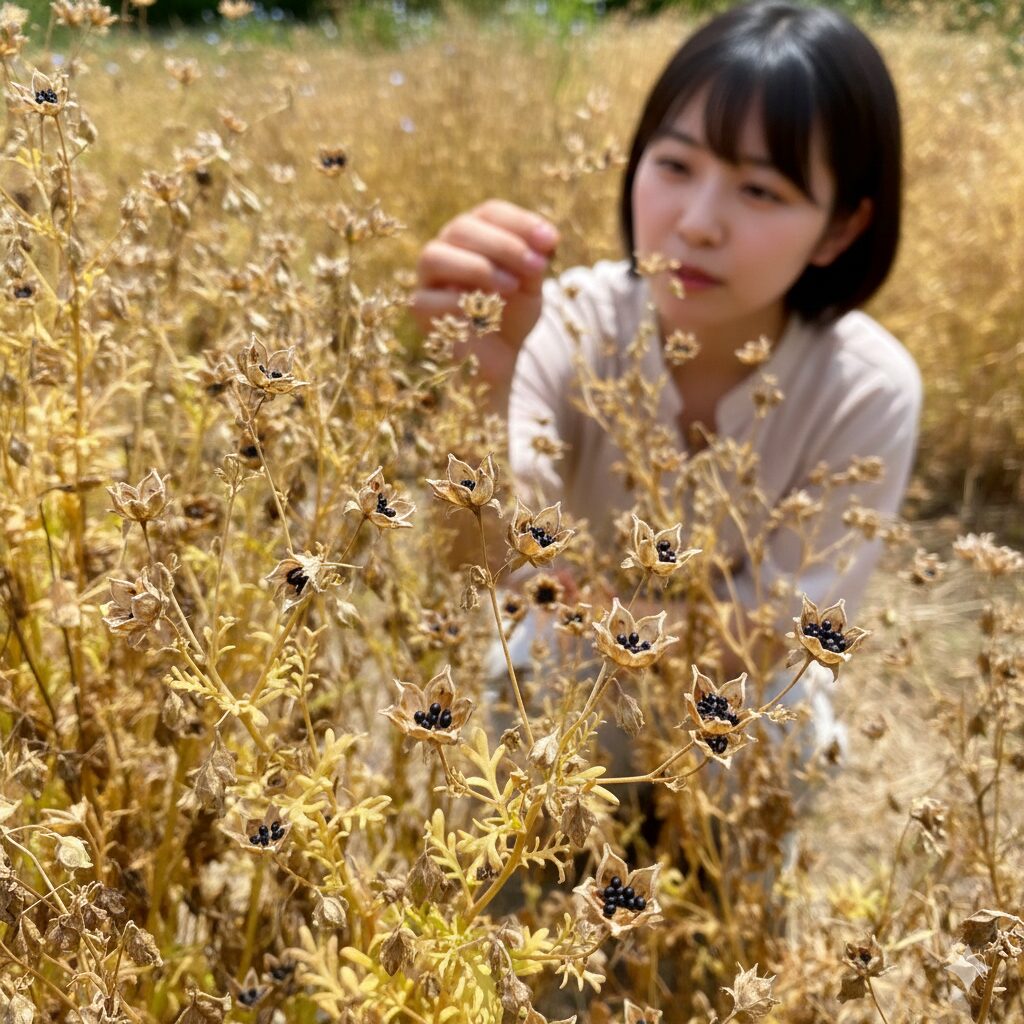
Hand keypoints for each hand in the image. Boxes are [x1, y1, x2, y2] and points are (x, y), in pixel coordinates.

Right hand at [412, 199, 559, 395]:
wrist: (501, 356)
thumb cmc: (513, 313)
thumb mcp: (532, 285)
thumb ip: (536, 261)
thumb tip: (546, 240)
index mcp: (474, 234)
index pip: (490, 212)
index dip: (520, 222)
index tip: (551, 242)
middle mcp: (446, 247)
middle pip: (462, 228)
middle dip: (504, 245)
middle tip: (536, 266)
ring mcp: (427, 277)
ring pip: (435, 255)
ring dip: (477, 267)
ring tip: (512, 287)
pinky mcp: (420, 308)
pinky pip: (429, 298)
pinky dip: (460, 300)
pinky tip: (487, 311)